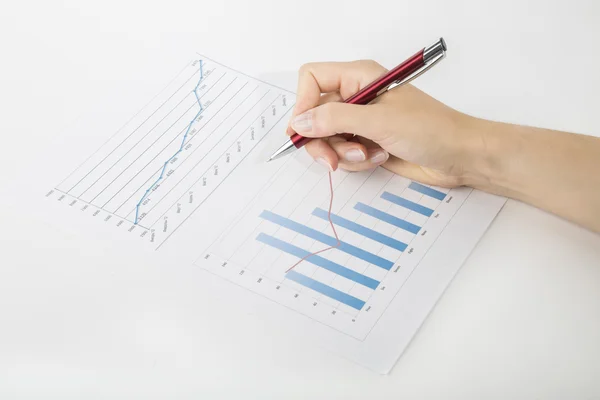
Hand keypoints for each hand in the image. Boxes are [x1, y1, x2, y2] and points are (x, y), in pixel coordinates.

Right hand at [287, 60, 481, 187]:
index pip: (312, 79)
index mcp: (359, 76)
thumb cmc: (430, 129)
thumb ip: (335, 119)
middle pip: (314, 115)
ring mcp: (361, 121)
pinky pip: (344, 153)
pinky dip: (357, 160)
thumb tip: (299, 123)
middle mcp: (356, 96)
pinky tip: (380, 157)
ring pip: (327, 138)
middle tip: (333, 160)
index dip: (303, 104)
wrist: (460, 156)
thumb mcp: (379, 121)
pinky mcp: (367, 142)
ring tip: (370, 154)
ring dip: (344, 153)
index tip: (305, 130)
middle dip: (323, 140)